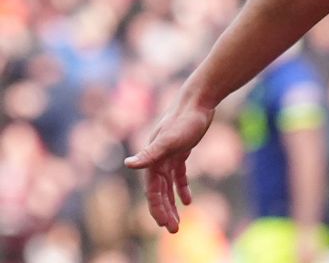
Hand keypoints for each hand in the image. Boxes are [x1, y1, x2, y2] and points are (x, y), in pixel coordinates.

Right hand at [124, 96, 215, 232]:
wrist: (198, 101)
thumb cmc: (185, 120)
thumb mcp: (169, 139)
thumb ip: (150, 153)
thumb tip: (128, 164)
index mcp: (153, 161)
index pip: (153, 192)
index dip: (158, 209)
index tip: (166, 225)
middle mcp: (157, 160)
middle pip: (159, 192)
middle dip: (164, 211)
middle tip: (174, 230)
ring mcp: (169, 155)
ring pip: (168, 186)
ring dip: (171, 203)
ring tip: (178, 221)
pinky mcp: (180, 151)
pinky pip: (179, 175)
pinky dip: (182, 188)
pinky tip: (188, 200)